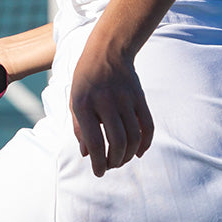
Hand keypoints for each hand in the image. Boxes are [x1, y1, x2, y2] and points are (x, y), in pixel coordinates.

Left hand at [70, 47, 153, 176]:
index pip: (95, 142)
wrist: (107, 49)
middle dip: (115, 161)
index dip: (98, 162)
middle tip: (110, 165)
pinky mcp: (139, 97)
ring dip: (129, 155)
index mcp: (84, 103)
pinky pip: (147, 126)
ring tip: (121, 159)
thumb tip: (86, 155)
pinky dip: (145, 143)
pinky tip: (139, 152)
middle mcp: (105, 101)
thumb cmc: (86, 79)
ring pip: (134, 137)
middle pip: (118, 142)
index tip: (99, 172)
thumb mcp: (74, 100)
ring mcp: (125, 98)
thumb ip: (78, 128)